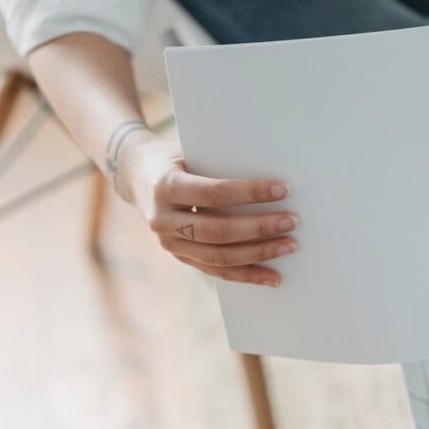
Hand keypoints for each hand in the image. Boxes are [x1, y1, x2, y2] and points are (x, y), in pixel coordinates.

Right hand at [123, 137, 296, 286]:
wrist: (137, 175)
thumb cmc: (175, 157)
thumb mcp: (190, 151)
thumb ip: (220, 166)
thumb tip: (272, 180)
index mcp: (166, 186)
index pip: (214, 194)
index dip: (250, 193)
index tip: (282, 190)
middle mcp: (163, 220)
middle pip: (219, 231)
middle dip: (259, 228)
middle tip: (291, 221)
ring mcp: (170, 244)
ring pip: (220, 257)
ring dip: (259, 254)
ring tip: (288, 246)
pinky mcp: (181, 257)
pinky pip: (218, 271)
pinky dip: (248, 275)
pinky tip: (273, 276)